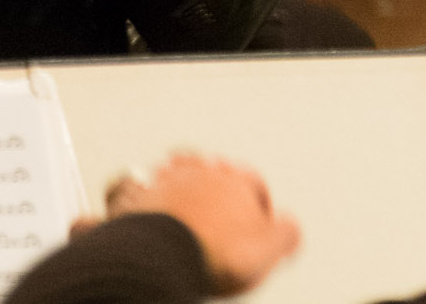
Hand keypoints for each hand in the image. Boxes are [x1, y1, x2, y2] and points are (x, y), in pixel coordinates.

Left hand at [99, 154, 298, 296]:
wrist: (162, 255)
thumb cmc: (215, 252)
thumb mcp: (269, 249)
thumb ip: (286, 233)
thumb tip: (290, 227)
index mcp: (235, 180)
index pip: (254, 184)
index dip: (259, 206)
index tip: (258, 224)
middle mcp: (199, 172)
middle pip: (213, 175)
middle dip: (218, 192)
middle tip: (221, 217)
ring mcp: (165, 180)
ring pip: (175, 174)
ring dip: (181, 188)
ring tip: (185, 210)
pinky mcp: (135, 193)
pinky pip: (139, 186)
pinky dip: (144, 194)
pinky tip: (147, 206)